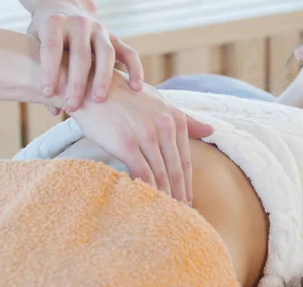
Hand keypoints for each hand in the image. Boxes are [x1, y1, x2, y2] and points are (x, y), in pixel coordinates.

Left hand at [27, 0, 143, 113]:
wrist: (63, 4)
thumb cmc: (45, 33)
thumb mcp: (34, 43)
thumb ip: (41, 74)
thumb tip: (54, 108)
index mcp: (55, 22)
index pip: (52, 48)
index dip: (49, 71)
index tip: (47, 93)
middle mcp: (79, 23)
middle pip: (80, 55)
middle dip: (76, 82)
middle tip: (72, 106)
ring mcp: (100, 29)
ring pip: (106, 54)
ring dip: (103, 78)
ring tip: (99, 100)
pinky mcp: (115, 37)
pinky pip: (129, 53)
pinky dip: (135, 69)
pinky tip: (136, 88)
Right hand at [71, 71, 213, 203]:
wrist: (90, 87)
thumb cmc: (125, 97)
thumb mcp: (159, 103)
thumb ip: (186, 120)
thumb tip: (212, 130)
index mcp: (175, 118)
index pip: (185, 160)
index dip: (187, 184)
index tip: (189, 201)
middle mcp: (164, 126)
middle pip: (176, 170)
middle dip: (180, 195)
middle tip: (182, 215)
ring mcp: (146, 134)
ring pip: (161, 174)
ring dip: (166, 196)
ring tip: (167, 214)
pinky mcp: (126, 143)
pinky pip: (141, 172)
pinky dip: (146, 188)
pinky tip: (147, 200)